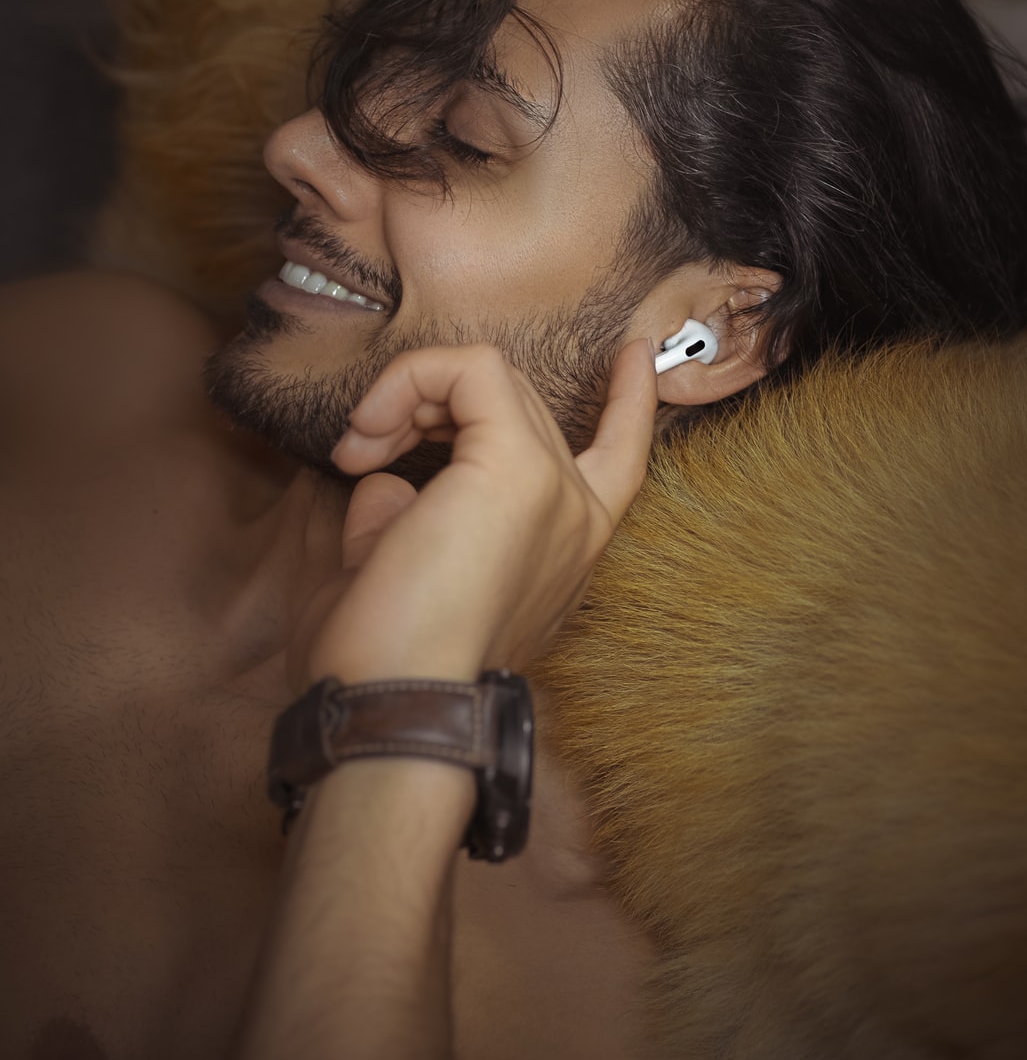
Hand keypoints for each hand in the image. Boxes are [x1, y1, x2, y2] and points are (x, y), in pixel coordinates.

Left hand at [288, 339, 656, 689]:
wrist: (396, 703)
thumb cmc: (387, 663)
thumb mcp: (396, 578)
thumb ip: (401, 521)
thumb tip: (385, 483)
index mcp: (562, 554)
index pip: (621, 458)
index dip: (631, 401)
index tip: (633, 355)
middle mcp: (575, 519)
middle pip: (518, 408)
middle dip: (435, 407)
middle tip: (362, 453)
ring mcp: (556, 491)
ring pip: (494, 382)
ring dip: (414, 396)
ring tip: (360, 447)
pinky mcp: (518, 467)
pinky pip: (472, 371)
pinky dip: (413, 378)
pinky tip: (371, 428)